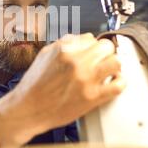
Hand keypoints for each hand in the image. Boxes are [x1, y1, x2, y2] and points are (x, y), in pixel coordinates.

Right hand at [0, 33, 125, 147]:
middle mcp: (77, 62)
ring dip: (113, 66)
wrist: (28, 109)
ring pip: (116, 62)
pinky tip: (112, 84)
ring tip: (108, 71)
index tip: (92, 52)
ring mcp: (86, 79)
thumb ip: (64, 45)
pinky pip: (118, 85)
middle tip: (101, 60)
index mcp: (64, 50)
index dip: (91, 46)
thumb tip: (81, 40)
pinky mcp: (92, 97)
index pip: (90, 38)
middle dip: (104, 52)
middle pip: (106, 47)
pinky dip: (119, 83)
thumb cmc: (34, 86)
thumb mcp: (44, 56)